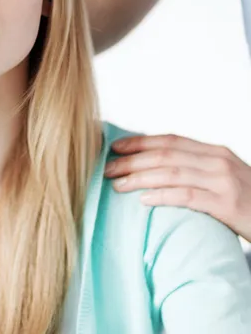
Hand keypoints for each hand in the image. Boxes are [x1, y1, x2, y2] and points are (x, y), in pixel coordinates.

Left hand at [105, 134, 250, 241]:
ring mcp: (223, 181)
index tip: (115, 147)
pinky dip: (163, 196)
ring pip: (171, 173)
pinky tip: (143, 199)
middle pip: (165, 155)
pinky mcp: (227, 205)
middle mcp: (217, 161)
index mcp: (213, 151)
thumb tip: (151, 166)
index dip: (139, 142)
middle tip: (107, 168)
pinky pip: (188, 196)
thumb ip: (193, 167)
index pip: (168, 140)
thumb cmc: (244, 201)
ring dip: (139, 178)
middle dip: (132, 161)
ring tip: (117, 184)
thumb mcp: (221, 176)